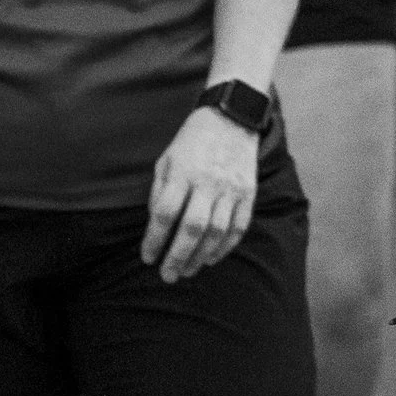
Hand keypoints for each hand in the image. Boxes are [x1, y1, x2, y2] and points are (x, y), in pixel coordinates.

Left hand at [143, 106, 258, 283]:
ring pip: (217, 231)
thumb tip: (156, 227)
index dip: (154, 239)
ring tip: (188, 271)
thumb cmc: (191, 143)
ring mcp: (231, 188)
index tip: (147, 258)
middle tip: (168, 276)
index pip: (164, 213)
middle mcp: (208, 182)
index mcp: (182, 172)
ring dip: (201, 256)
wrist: (230, 119)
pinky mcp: (248, 192)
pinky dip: (225, 246)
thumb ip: (160, 192)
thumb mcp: (166, 160)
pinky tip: (212, 258)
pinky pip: (238, 226)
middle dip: (178, 256)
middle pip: (192, 227)